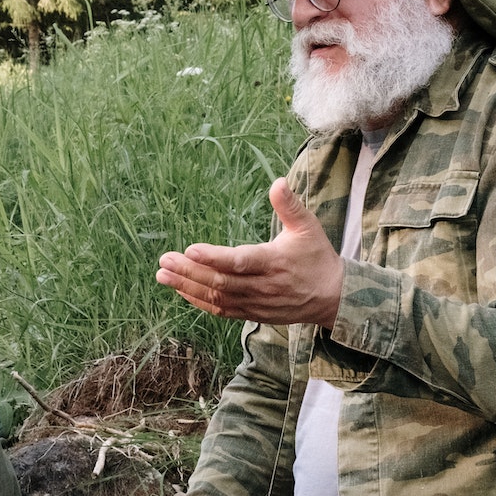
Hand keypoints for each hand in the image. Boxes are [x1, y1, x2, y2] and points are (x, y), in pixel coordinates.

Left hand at [156, 178, 344, 327]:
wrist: (333, 298)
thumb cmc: (317, 258)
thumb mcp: (308, 228)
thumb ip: (290, 206)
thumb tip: (278, 181)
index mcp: (275, 262)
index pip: (240, 261)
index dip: (214, 257)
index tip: (190, 249)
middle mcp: (263, 286)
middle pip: (221, 282)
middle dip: (190, 272)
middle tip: (164, 261)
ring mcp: (256, 303)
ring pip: (217, 298)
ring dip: (188, 287)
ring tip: (162, 275)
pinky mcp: (252, 314)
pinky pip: (221, 310)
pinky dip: (199, 301)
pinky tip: (181, 290)